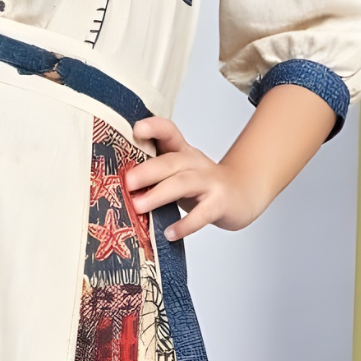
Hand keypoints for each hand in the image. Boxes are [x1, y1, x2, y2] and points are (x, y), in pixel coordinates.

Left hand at [124, 117, 264, 242]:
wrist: (242, 193)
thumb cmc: (201, 185)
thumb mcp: (179, 172)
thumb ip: (155, 174)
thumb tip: (117, 186)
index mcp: (182, 151)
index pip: (168, 131)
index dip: (154, 127)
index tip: (137, 129)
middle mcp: (195, 162)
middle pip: (170, 161)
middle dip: (147, 171)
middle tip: (127, 182)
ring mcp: (209, 182)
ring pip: (182, 183)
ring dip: (158, 195)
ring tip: (138, 206)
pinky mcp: (219, 203)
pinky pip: (202, 214)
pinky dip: (185, 225)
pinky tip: (169, 232)